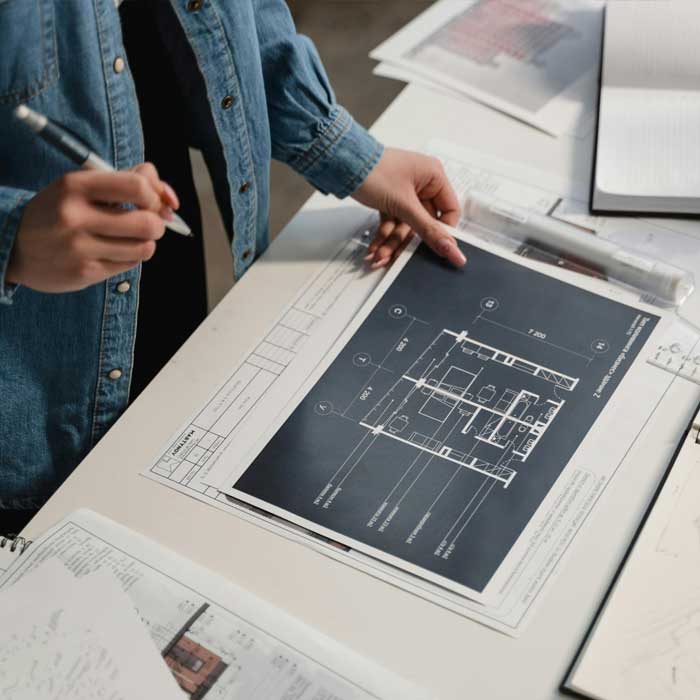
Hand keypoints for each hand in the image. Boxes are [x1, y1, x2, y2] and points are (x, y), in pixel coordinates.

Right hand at [6, 163, 178, 292]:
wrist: (14, 245)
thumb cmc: (59, 211)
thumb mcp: (83, 185)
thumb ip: (126, 180)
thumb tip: (167, 195)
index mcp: (76, 185)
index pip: (137, 186)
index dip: (154, 195)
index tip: (151, 201)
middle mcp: (75, 216)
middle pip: (147, 223)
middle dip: (157, 224)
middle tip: (148, 223)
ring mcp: (79, 247)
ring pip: (144, 248)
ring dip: (146, 243)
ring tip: (132, 238)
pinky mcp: (85, 272)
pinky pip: (130, 264)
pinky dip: (132, 257)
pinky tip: (116, 251)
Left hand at [352, 147, 465, 268]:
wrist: (340, 163)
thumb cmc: (373, 171)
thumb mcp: (404, 205)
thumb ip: (428, 230)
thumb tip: (452, 250)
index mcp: (434, 176)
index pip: (450, 212)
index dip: (444, 232)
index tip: (437, 250)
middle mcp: (422, 183)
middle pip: (424, 223)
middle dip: (407, 241)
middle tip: (400, 257)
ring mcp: (405, 192)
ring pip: (405, 225)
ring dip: (392, 242)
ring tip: (380, 255)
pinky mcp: (390, 198)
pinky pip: (392, 222)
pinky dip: (384, 235)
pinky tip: (375, 248)